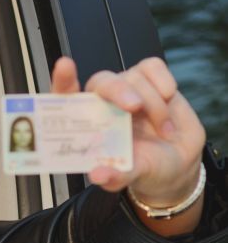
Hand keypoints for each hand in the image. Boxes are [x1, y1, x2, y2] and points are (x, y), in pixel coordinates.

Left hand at [51, 56, 205, 232]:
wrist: (179, 164)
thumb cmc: (146, 167)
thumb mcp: (131, 175)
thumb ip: (115, 176)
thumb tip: (98, 175)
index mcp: (89, 124)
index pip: (66, 97)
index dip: (62, 81)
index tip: (65, 67)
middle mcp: (103, 102)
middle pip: (102, 82)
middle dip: (118, 90)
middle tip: (135, 106)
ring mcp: (126, 87)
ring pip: (134, 78)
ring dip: (155, 105)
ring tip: (165, 131)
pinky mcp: (149, 78)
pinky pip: (152, 67)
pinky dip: (164, 82)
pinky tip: (169, 100)